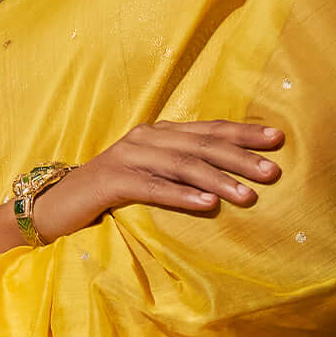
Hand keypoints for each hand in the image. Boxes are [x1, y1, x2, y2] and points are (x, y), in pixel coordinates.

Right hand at [34, 119, 284, 236]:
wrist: (57, 206)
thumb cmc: (110, 195)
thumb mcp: (152, 175)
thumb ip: (182, 170)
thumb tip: (229, 178)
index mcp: (159, 133)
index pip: (208, 130)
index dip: (243, 133)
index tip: (277, 140)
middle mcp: (146, 138)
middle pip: (201, 145)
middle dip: (240, 157)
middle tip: (273, 171)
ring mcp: (128, 157)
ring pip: (182, 166)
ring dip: (218, 180)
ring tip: (247, 196)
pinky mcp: (113, 182)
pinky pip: (153, 187)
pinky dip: (182, 196)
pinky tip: (207, 206)